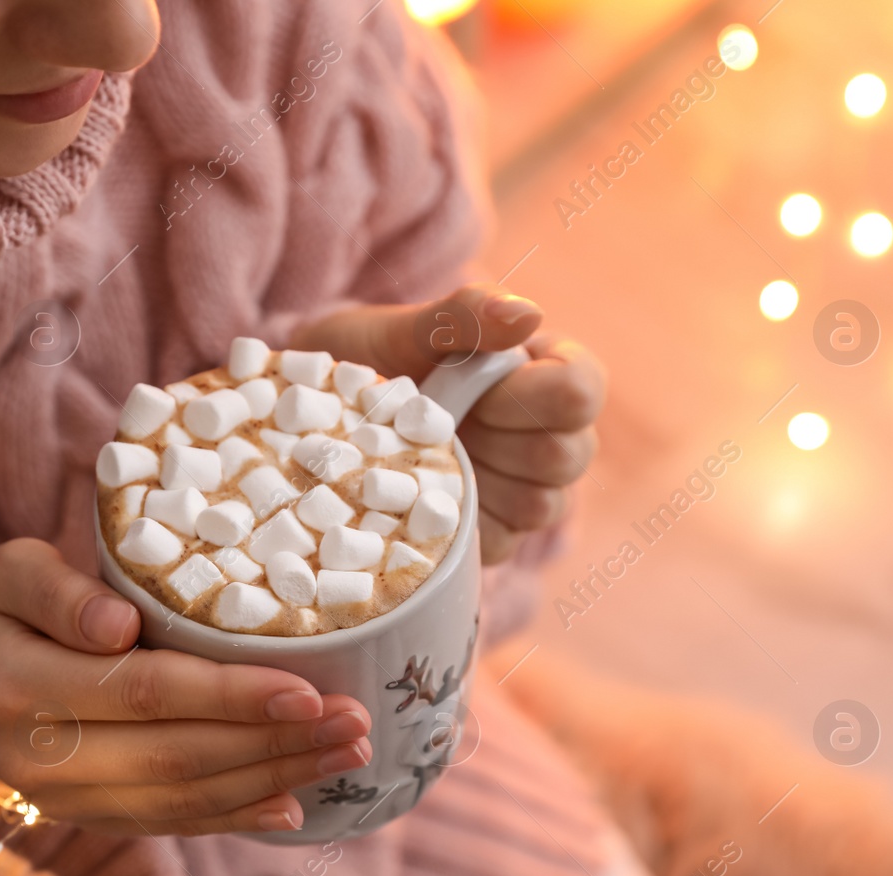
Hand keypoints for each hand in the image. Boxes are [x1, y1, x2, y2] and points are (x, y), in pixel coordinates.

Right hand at [0, 539, 371, 835]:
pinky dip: (238, 817)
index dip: (231, 696)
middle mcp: (41, 761)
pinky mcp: (91, 820)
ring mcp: (67, 803)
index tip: (308, 686)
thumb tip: (118, 626)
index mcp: (17, 687)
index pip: (144, 694)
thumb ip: (54, 590)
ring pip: (185, 801)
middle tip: (358, 722)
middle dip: (279, 743)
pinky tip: (296, 804)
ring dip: (277, 780)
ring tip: (351, 754)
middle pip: (180, 758)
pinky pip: (172, 826)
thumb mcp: (0, 573)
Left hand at [289, 283, 605, 564]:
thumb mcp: (401, 329)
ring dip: (477, 481)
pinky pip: (499, 543)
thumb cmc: (364, 360)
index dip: (530, 396)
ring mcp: (520, 489)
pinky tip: (415, 498)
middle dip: (499, 440)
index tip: (474, 389)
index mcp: (541, 370)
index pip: (581, 390)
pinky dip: (456, 523)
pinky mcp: (488, 534)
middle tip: (434, 422)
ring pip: (540, 507)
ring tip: (420, 455)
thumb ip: (463, 316)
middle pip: (567, 456)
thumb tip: (527, 314)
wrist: (311, 419)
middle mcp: (544, 432)